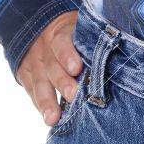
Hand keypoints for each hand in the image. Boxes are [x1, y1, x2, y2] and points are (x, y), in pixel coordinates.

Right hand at [16, 11, 83, 126]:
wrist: (40, 26)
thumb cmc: (72, 31)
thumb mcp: (79, 26)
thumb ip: (93, 36)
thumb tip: (117, 45)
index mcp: (60, 31)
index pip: (62, 41)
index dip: (68, 55)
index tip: (76, 68)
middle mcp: (44, 47)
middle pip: (52, 65)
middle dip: (62, 81)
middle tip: (73, 95)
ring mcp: (34, 62)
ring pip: (39, 82)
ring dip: (46, 101)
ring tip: (53, 118)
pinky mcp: (25, 75)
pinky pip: (32, 91)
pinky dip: (39, 105)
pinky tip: (47, 117)